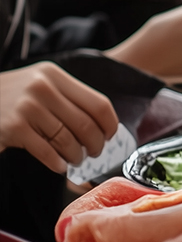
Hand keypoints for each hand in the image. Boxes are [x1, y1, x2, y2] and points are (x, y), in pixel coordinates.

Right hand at [0, 63, 117, 172]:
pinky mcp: (14, 128)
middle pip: (86, 124)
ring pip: (67, 140)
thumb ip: (65, 95)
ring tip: (76, 159)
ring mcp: (28, 108)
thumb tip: (100, 121)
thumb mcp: (39, 82)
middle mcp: (43, 88)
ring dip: (77, 156)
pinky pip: (46, 151)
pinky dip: (57, 162)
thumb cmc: (10, 94)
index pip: (98, 103)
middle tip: (95, 152)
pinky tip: (60, 166)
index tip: (110, 135)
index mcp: (55, 75)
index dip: (109, 124)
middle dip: (96, 144)